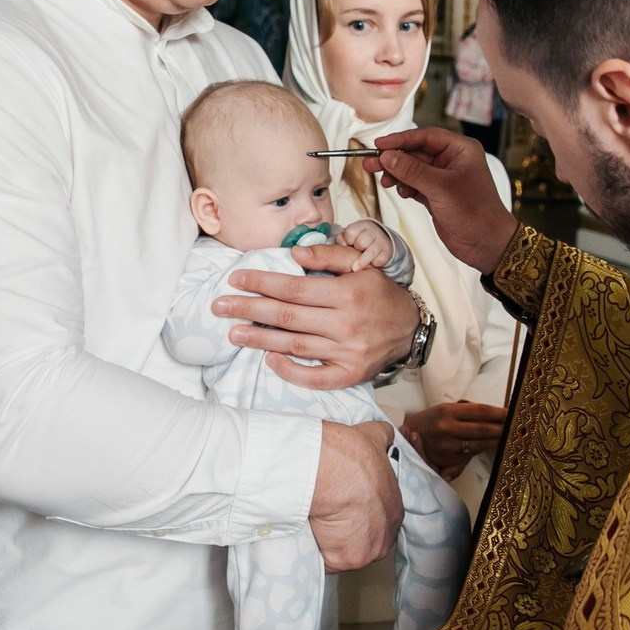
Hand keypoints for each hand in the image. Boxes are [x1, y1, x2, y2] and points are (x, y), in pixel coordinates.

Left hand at [217, 243, 415, 388]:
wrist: (410, 327)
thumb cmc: (380, 293)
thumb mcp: (362, 265)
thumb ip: (329, 256)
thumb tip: (295, 253)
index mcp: (347, 294)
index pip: (294, 288)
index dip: (262, 283)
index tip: (236, 279)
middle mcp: (346, 324)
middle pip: (287, 316)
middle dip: (250, 309)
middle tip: (220, 306)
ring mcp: (347, 352)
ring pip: (295, 345)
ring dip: (260, 340)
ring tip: (233, 333)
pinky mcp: (350, 374)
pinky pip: (314, 377)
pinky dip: (290, 371)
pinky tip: (269, 360)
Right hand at [310, 421, 403, 572]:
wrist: (329, 469)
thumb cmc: (350, 455)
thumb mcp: (373, 437)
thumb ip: (383, 437)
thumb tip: (386, 432)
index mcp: (393, 510)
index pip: (378, 519)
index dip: (360, 514)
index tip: (343, 506)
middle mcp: (385, 536)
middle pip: (364, 540)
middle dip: (348, 533)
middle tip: (328, 516)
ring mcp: (365, 551)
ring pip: (345, 553)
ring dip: (332, 544)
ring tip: (314, 525)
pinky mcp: (343, 561)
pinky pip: (325, 561)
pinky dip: (316, 552)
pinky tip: (307, 535)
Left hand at [336, 219, 393, 272]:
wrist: (381, 242)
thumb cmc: (360, 240)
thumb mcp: (349, 236)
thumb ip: (341, 238)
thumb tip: (341, 244)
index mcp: (362, 225)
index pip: (351, 232)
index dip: (347, 240)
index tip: (348, 244)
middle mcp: (373, 231)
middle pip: (361, 242)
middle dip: (357, 248)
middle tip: (356, 251)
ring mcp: (382, 241)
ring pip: (370, 252)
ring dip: (362, 260)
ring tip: (355, 268)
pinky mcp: (387, 252)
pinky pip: (378, 261)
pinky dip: (373, 264)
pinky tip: (370, 263)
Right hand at [369, 128, 516, 274]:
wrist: (487, 245)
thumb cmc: (475, 212)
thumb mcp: (441, 188)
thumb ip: (412, 171)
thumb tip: (387, 156)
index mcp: (460, 149)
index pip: (425, 136)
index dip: (400, 139)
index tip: (379, 144)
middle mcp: (452, 160)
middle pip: (416, 152)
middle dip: (394, 158)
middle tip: (370, 162)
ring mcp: (444, 178)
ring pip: (413, 169)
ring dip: (397, 174)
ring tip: (384, 182)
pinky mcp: (437, 195)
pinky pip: (415, 184)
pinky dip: (405, 187)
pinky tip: (401, 192)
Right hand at [402, 401, 507, 472]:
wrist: (407, 435)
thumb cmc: (431, 419)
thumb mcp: (447, 409)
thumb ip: (468, 413)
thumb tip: (495, 415)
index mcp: (448, 411)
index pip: (480, 411)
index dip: (499, 412)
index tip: (512, 413)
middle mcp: (447, 428)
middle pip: (483, 429)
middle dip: (501, 428)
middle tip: (515, 427)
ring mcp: (447, 446)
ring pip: (478, 445)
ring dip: (494, 441)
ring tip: (506, 436)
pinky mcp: (446, 460)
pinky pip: (469, 456)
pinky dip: (481, 450)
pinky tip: (489, 445)